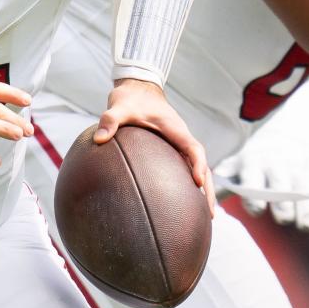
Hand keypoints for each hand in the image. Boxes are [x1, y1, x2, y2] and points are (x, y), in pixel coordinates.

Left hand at [96, 78, 213, 213]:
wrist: (137, 89)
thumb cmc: (131, 98)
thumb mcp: (118, 107)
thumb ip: (109, 120)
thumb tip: (99, 139)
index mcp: (176, 129)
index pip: (193, 149)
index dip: (197, 165)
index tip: (198, 182)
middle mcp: (181, 139)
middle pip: (202, 167)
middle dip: (208, 190)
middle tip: (209, 214)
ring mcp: (178, 146)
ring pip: (196, 170)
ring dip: (202, 192)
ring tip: (204, 218)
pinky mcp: (171, 151)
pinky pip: (183, 170)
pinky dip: (188, 187)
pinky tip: (182, 205)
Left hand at [215, 130, 308, 232]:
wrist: (287, 140)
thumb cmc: (253, 163)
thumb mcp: (236, 166)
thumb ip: (222, 184)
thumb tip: (200, 200)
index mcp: (255, 163)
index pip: (254, 179)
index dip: (255, 195)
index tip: (258, 210)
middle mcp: (280, 165)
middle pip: (284, 184)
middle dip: (284, 201)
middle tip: (283, 218)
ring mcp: (302, 171)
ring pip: (307, 190)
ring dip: (307, 208)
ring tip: (305, 225)